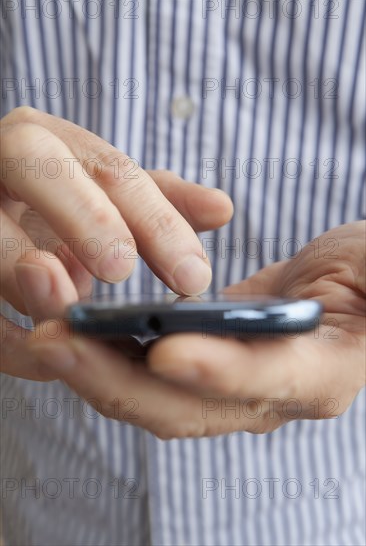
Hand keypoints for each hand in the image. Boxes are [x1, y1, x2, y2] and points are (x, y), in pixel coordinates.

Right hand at [1, 106, 232, 314]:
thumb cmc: (53, 204)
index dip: (156, 221)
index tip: (194, 276)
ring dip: (35, 281)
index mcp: (49, 141)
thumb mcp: (103, 196)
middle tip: (122, 269)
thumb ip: (158, 202)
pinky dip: (8, 336)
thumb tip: (222, 208)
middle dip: (88, 220)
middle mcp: (3, 159)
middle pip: (44, 170)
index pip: (112, 170)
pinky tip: (45, 352)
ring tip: (73, 314)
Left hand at [6, 222, 363, 437]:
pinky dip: (103, 353)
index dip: (220, 370)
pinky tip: (69, 325)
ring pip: (151, 395)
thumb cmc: (365, 276)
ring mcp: (227, 389)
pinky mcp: (199, 367)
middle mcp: (267, 397)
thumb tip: (338, 290)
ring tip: (44, 330)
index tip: (167, 350)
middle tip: (57, 340)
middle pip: (185, 405)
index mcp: (320, 373)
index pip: (266, 379)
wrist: (340, 287)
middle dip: (117, 378)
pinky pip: (143, 373)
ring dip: (94, 367)